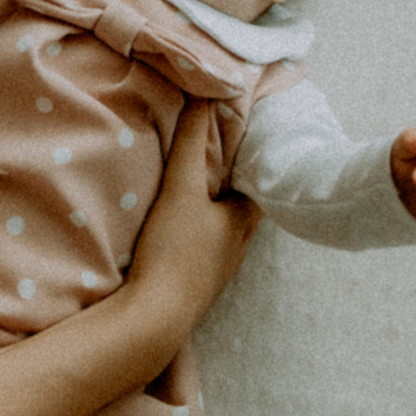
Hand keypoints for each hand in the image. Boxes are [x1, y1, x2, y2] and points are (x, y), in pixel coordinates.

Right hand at [123, 102, 260, 331]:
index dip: (256, 168)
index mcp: (242, 223)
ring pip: (224, 236)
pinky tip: (181, 235)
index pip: (261, 189)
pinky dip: (199, 240)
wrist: (155, 318)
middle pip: (243, 213)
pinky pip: (205, 255)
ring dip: (217, 218)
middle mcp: (237, 249)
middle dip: (235, 191)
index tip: (249, 146)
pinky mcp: (196, 288)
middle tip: (223, 165)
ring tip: (201, 196)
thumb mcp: (180, 189)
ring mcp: (217, 273)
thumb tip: (205, 97)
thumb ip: (190, 143)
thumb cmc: (175, 251)